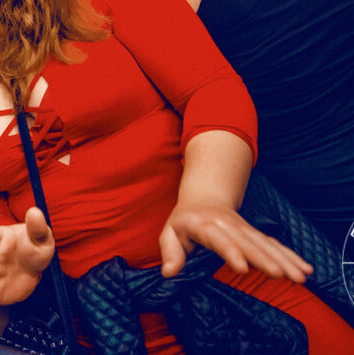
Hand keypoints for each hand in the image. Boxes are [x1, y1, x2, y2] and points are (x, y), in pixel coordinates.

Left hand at [159, 200, 312, 281]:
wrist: (204, 197)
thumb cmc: (184, 220)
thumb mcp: (170, 232)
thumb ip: (170, 252)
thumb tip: (169, 273)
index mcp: (204, 225)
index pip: (218, 239)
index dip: (230, 251)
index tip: (242, 267)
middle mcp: (227, 225)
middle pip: (247, 242)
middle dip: (265, 258)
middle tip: (281, 275)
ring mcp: (243, 228)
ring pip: (265, 243)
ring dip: (284, 259)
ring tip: (300, 276)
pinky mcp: (254, 234)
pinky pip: (273, 244)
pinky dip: (290, 256)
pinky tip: (305, 269)